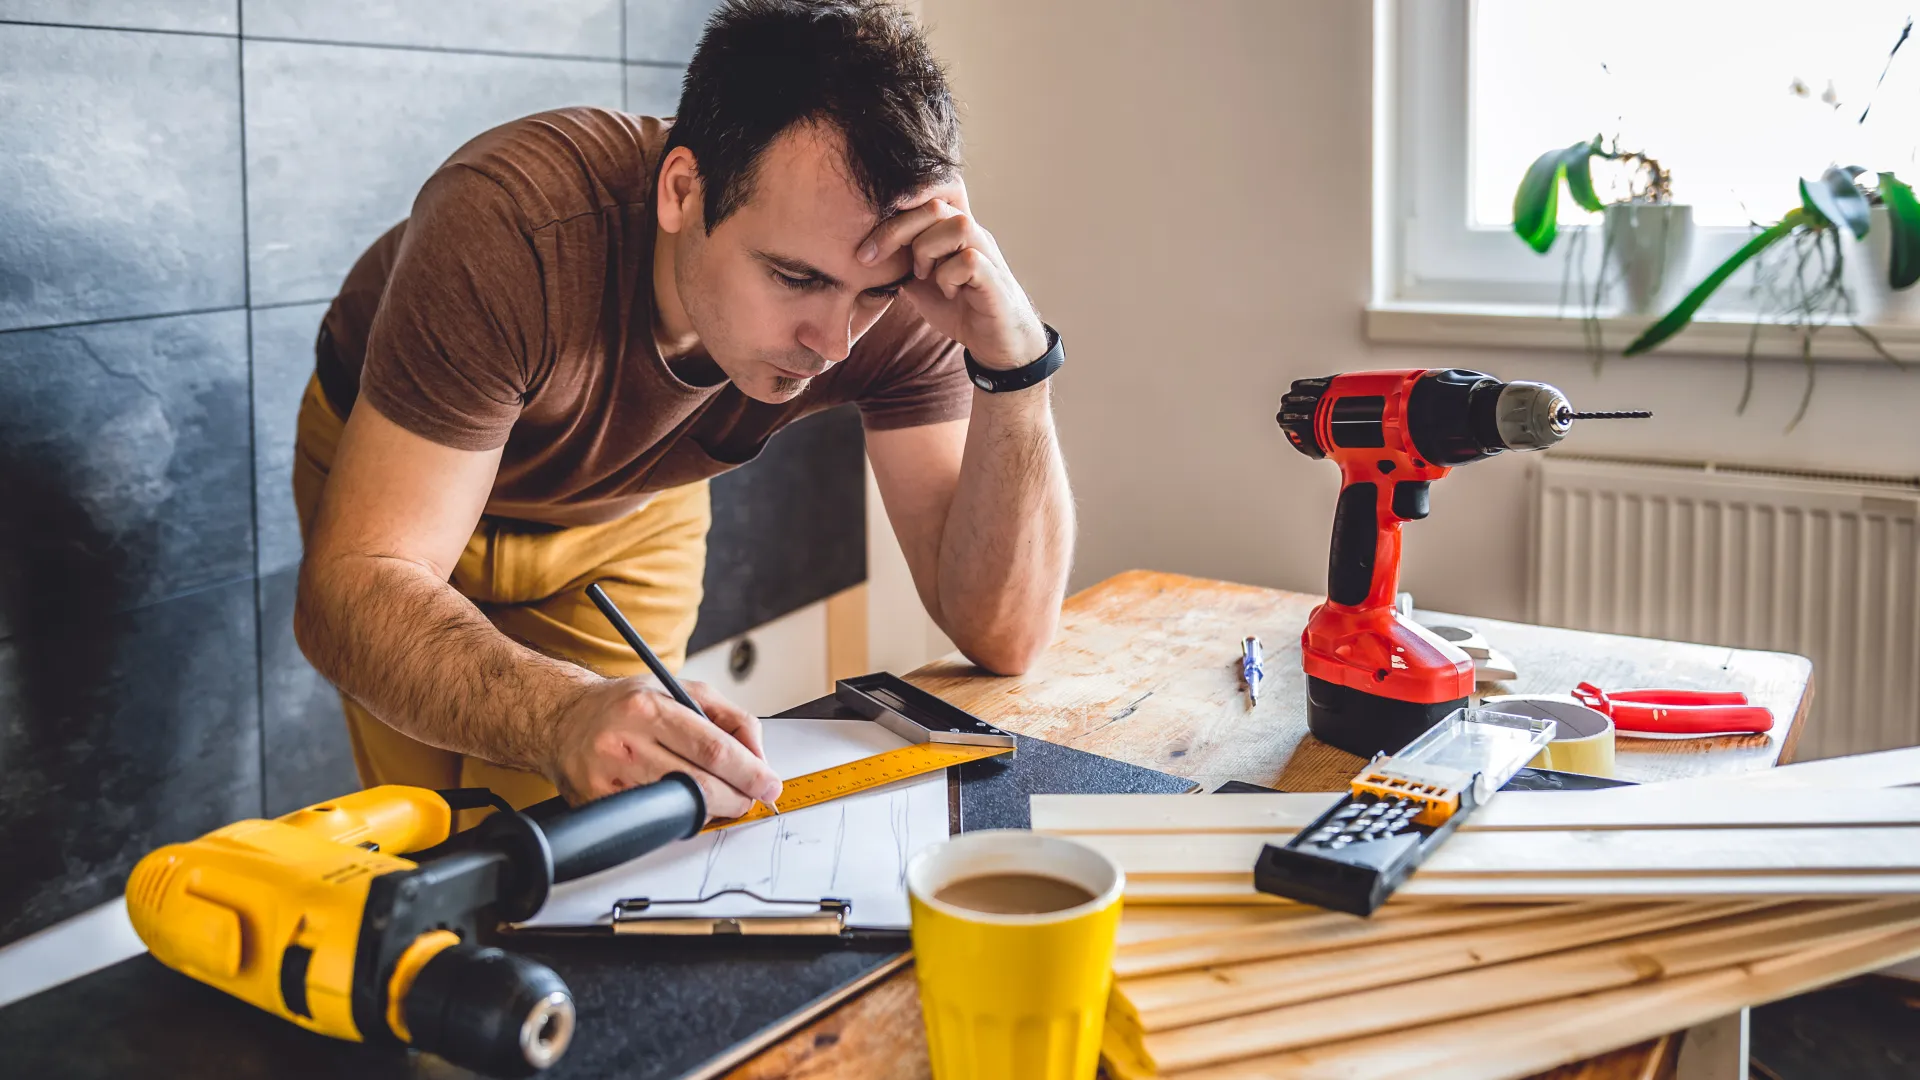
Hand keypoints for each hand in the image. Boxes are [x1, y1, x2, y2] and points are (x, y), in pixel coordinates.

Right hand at [546, 676, 781, 817]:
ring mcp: (608, 778)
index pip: (711, 748)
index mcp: (647, 708)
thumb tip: (758, 756)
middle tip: (752, 795)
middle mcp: (624, 743)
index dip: (748, 771)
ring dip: (711, 808)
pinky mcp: (597, 805)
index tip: (769, 783)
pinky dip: (679, 817)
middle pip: (699, 784)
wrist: (562, 720)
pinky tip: (682, 802)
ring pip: (679, 808)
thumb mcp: (681, 690)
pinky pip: (653, 822)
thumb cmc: (626, 705)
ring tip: (719, 794)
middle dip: (737, 795)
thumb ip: (728, 718)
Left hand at [857, 180, 1048, 370]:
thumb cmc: (958, 308)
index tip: (866, 237)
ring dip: (927, 250)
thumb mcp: (918, 283)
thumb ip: (900, 262)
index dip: (896, 205)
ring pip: (957, 225)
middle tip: (870, 257)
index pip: (926, 197)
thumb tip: (868, 250)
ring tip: (922, 275)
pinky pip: (970, 261)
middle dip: (896, 230)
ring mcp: (986, 253)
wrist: (994, 341)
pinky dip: (948, 277)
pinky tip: (948, 292)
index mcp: (950, 230)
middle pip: (935, 206)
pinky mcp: (994, 279)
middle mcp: (971, 234)